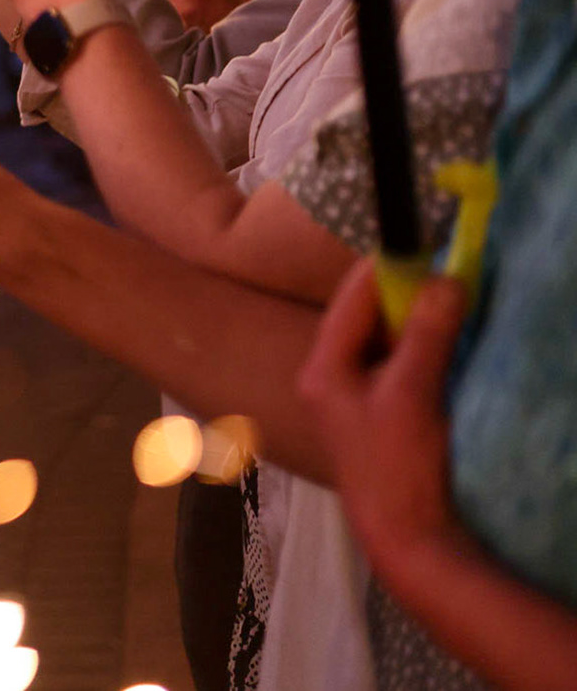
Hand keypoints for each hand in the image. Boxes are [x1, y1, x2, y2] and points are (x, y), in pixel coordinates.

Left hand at [298, 258, 469, 570]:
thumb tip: (446, 279)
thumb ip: (427, 334)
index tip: (424, 240)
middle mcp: (330, 375)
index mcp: (323, 366)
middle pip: (368, 314)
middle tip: (447, 270)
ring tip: (453, 299)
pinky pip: (399, 362)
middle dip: (406, 292)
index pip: (352, 296)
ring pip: (386, 338)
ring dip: (418, 319)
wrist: (405, 536)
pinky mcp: (380, 412)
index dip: (387, 265)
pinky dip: (422, 346)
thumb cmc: (396, 464)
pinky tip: (449, 341)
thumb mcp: (412, 392)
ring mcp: (355, 395)